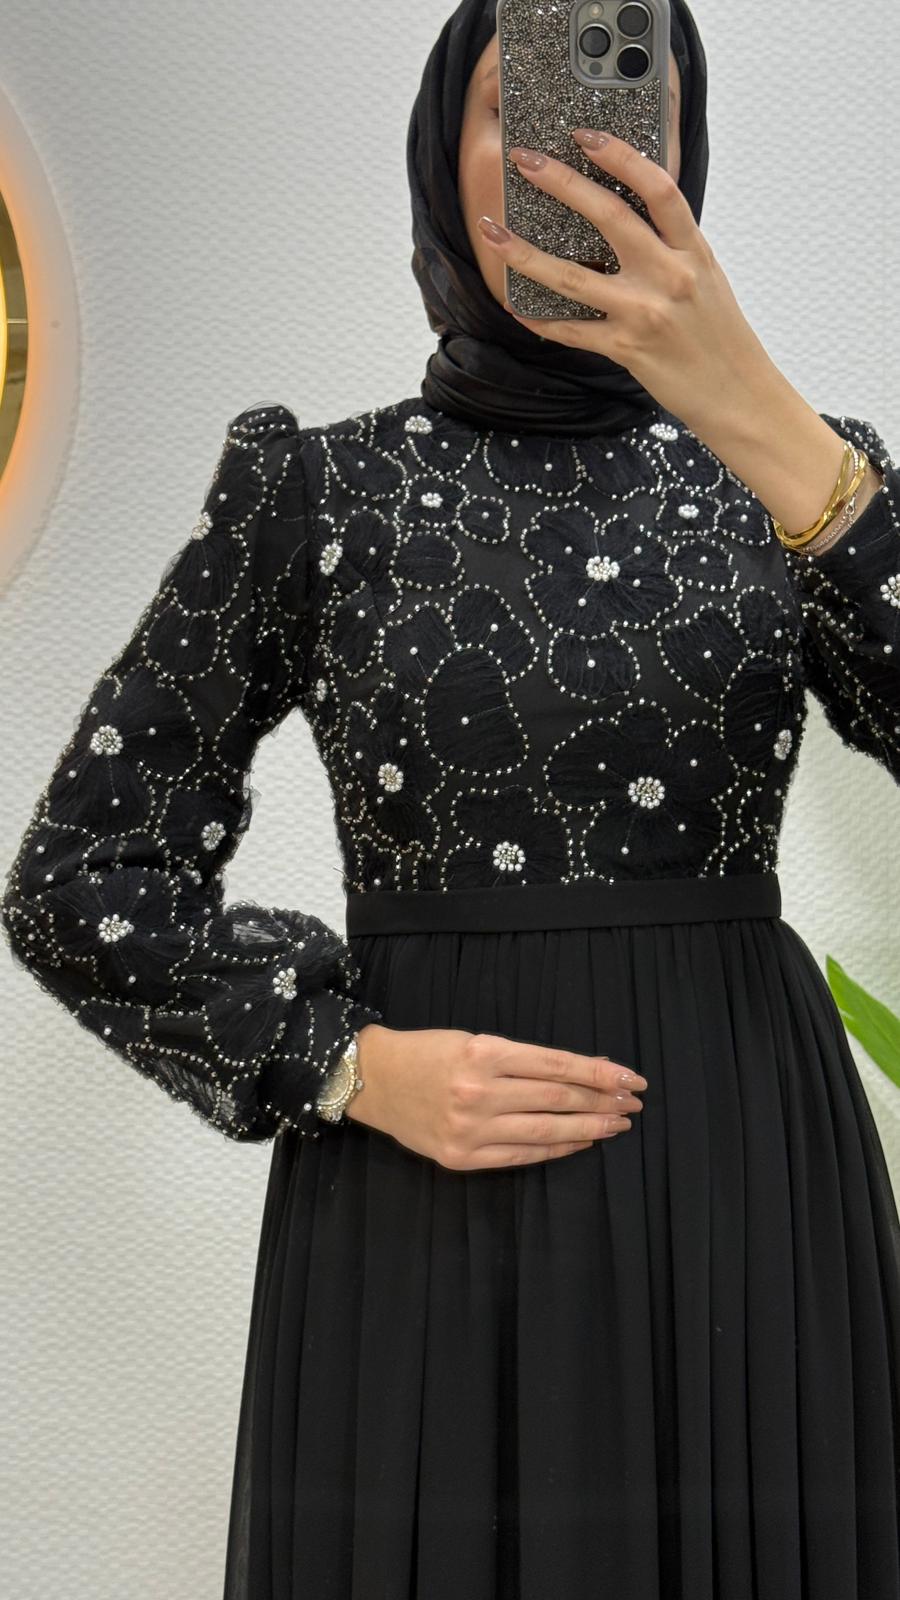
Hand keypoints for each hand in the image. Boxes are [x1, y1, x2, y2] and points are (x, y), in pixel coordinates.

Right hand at [348, 1022, 646, 1171]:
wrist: (375, 1081)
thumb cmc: (429, 1054)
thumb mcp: (475, 1041)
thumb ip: (523, 1060)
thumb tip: (582, 1071)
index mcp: (484, 1054)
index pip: (558, 1066)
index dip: (600, 1073)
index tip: (631, 1078)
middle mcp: (479, 1093)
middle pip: (558, 1099)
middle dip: (602, 1101)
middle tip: (632, 1102)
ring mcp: (470, 1130)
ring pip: (546, 1131)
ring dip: (589, 1127)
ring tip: (617, 1124)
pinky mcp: (463, 1157)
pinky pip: (522, 1155)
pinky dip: (556, 1148)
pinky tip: (580, 1141)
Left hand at [477, 129, 772, 433]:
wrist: (738, 395)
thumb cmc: (720, 335)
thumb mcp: (707, 278)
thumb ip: (672, 246)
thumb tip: (627, 214)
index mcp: (693, 251)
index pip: (657, 188)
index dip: (619, 155)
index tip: (585, 135)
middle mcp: (669, 276)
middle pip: (607, 216)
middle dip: (559, 182)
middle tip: (524, 160)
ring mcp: (645, 314)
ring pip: (572, 276)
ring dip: (524, 252)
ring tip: (492, 232)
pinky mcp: (626, 349)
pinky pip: (571, 331)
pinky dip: (540, 320)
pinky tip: (515, 305)